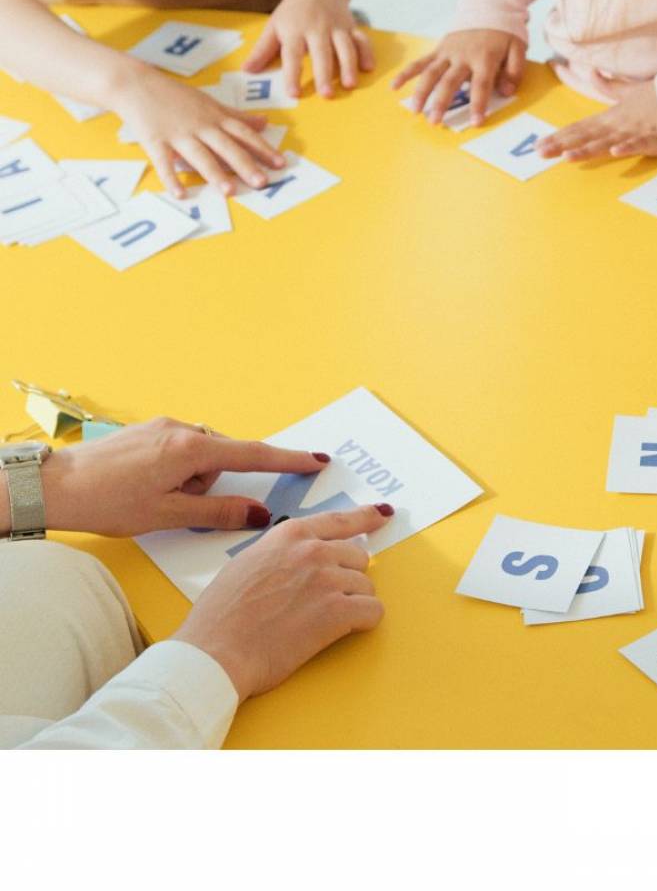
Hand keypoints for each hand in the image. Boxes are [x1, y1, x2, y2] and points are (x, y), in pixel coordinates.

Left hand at [42, 418, 331, 536]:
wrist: (53, 486)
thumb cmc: (108, 502)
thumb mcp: (168, 516)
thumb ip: (219, 512)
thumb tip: (260, 513)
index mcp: (192, 450)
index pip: (254, 455)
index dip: (288, 460)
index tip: (317, 459)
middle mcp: (183, 430)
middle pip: (222, 459)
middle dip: (212, 485)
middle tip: (177, 506)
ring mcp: (164, 426)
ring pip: (199, 457)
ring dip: (190, 480)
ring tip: (151, 499)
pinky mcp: (148, 429)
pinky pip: (180, 449)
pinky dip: (175, 470)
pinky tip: (145, 486)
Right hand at [116, 73, 284, 197]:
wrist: (135, 83)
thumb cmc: (175, 95)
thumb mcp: (210, 102)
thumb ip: (237, 116)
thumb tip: (265, 122)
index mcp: (215, 117)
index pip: (244, 134)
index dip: (263, 148)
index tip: (280, 163)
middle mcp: (200, 126)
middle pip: (226, 146)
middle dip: (245, 164)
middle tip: (262, 182)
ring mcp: (177, 134)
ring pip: (199, 155)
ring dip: (215, 174)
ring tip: (230, 192)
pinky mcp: (155, 141)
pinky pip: (164, 162)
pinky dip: (171, 178)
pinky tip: (180, 195)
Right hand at [174, 503, 389, 700]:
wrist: (215, 652)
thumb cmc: (221, 616)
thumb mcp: (248, 563)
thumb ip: (282, 553)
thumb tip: (303, 556)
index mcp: (290, 534)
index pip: (340, 520)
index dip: (366, 517)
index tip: (382, 514)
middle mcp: (313, 550)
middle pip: (358, 557)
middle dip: (346, 577)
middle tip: (321, 601)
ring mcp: (328, 578)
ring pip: (366, 586)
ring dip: (352, 603)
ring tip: (319, 621)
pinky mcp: (338, 610)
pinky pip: (373, 611)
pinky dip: (363, 622)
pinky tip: (341, 631)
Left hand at [243, 0, 373, 99]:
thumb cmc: (294, 11)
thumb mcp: (274, 25)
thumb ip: (262, 50)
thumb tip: (247, 70)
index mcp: (294, 30)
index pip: (291, 55)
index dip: (292, 75)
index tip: (293, 94)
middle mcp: (317, 29)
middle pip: (321, 53)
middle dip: (325, 74)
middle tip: (326, 94)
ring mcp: (336, 27)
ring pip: (344, 47)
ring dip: (348, 66)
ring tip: (350, 85)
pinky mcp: (351, 27)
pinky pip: (362, 40)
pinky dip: (367, 53)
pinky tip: (368, 68)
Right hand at [393, 29, 523, 126]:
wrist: (488, 7)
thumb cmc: (504, 33)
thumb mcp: (518, 48)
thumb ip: (514, 70)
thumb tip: (506, 91)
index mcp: (484, 57)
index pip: (481, 85)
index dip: (478, 104)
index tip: (474, 122)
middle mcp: (463, 56)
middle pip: (449, 81)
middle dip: (441, 102)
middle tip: (434, 122)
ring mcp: (448, 52)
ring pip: (430, 73)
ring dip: (421, 92)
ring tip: (415, 111)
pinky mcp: (439, 50)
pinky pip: (420, 62)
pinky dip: (406, 73)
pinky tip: (395, 87)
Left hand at [538, 76, 656, 160]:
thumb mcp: (629, 90)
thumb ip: (609, 86)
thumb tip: (593, 73)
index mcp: (610, 116)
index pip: (579, 127)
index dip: (558, 136)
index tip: (538, 144)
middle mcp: (617, 125)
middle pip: (585, 136)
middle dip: (562, 145)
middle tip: (540, 153)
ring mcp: (634, 132)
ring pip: (606, 142)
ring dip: (587, 149)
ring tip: (567, 157)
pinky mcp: (653, 139)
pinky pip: (639, 143)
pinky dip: (627, 148)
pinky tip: (615, 152)